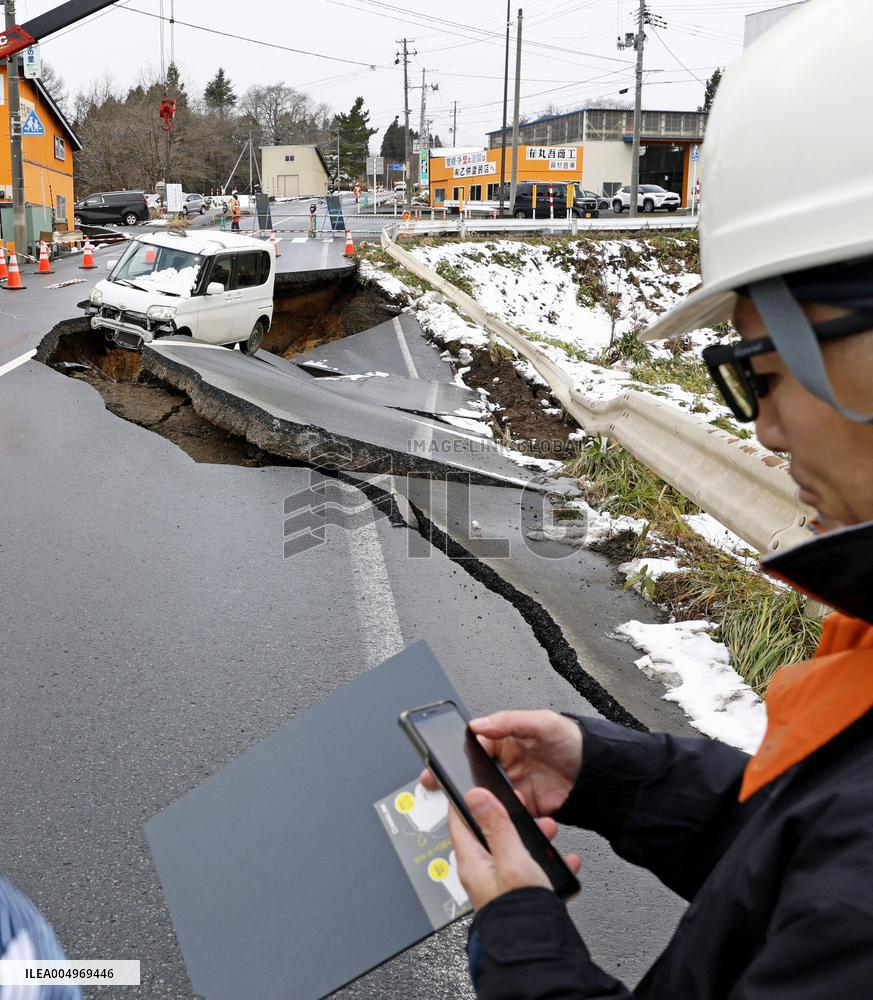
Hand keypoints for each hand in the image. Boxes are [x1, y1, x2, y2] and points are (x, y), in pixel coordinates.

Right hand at [421, 710, 582, 818]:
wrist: (601, 775)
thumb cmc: (575, 742)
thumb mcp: (544, 723)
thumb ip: (510, 721)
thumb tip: (479, 724)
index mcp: (506, 739)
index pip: (474, 745)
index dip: (458, 754)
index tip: (446, 764)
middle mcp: (507, 763)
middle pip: (476, 774)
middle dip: (466, 783)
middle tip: (460, 789)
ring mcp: (514, 786)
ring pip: (490, 797)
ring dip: (491, 802)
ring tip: (504, 799)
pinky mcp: (525, 808)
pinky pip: (508, 814)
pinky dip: (507, 817)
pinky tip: (515, 811)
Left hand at [447, 787, 580, 909]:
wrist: (538, 951)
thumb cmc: (519, 910)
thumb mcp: (511, 857)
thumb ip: (496, 825)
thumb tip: (475, 795)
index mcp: (471, 860)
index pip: (460, 820)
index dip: (469, 799)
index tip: (478, 784)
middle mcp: (482, 872)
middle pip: (492, 832)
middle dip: (512, 817)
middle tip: (527, 809)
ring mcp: (501, 883)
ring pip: (515, 849)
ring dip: (533, 837)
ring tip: (550, 832)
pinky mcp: (519, 893)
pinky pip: (531, 869)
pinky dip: (546, 862)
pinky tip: (563, 860)